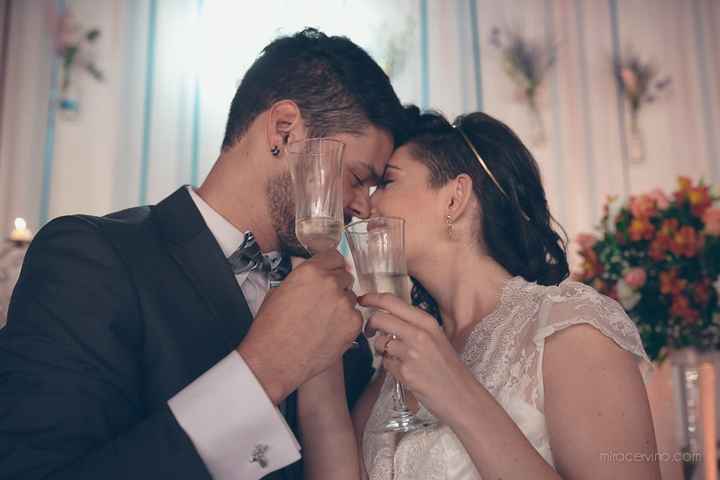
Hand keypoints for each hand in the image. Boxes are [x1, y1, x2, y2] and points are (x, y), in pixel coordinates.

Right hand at [238, 250, 360, 403]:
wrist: (274, 360)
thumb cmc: (270, 328)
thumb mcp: (279, 291)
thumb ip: (301, 279)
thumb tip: (313, 276)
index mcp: (310, 271)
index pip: (335, 256)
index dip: (332, 266)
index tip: (331, 272)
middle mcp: (331, 283)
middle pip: (345, 277)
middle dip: (336, 287)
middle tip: (323, 302)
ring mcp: (344, 304)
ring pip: (351, 298)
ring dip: (341, 306)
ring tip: (322, 321)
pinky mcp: (353, 325)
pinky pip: (355, 317)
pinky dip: (346, 324)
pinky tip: (328, 333)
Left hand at [360, 293, 476, 421]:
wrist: (461, 395)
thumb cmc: (449, 367)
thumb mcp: (436, 338)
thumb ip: (414, 326)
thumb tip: (388, 316)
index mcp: (427, 322)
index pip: (392, 301)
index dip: (372, 298)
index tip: (361, 300)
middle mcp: (419, 333)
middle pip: (379, 318)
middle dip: (369, 325)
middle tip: (369, 331)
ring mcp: (411, 353)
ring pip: (379, 343)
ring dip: (381, 350)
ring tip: (396, 357)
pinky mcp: (405, 372)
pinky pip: (385, 364)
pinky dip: (390, 367)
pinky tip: (404, 372)